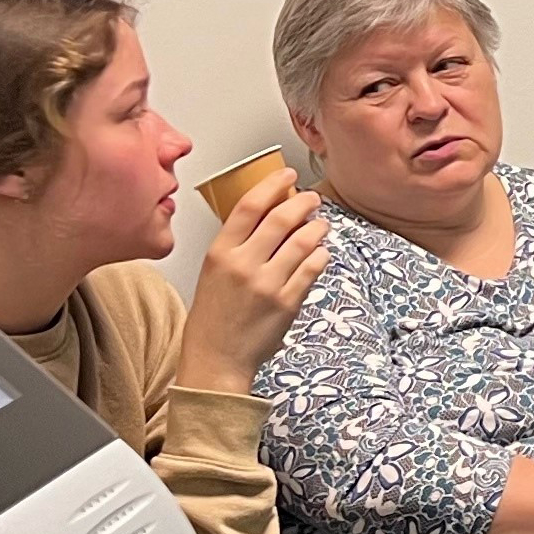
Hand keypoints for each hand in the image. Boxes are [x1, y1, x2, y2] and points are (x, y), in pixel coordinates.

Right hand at [174, 166, 327, 394]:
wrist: (217, 358)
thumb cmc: (213, 316)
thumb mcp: (213, 272)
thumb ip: (236, 244)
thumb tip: (267, 215)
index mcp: (220, 253)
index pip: (249, 205)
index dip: (273, 184)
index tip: (287, 175)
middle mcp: (243, 265)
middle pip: (281, 218)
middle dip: (302, 202)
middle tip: (311, 197)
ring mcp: (268, 284)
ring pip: (302, 241)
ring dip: (317, 227)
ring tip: (321, 224)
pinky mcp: (288, 303)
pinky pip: (312, 269)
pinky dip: (320, 255)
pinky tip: (320, 252)